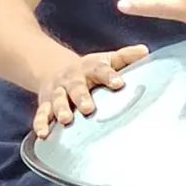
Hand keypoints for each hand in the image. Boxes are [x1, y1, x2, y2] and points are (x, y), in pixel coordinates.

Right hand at [33, 44, 148, 138]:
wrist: (54, 69)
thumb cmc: (90, 69)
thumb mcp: (107, 60)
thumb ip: (126, 57)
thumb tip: (145, 51)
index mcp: (90, 68)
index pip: (101, 70)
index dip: (110, 76)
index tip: (119, 83)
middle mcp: (72, 80)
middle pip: (76, 87)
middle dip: (81, 97)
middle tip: (88, 108)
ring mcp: (58, 92)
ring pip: (58, 100)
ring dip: (61, 110)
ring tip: (66, 120)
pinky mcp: (46, 104)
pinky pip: (41, 114)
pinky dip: (41, 124)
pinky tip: (43, 134)